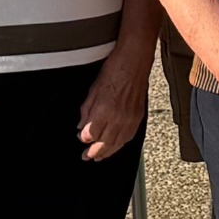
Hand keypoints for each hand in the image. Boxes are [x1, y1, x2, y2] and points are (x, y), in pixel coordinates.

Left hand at [78, 42, 149, 161]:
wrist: (134, 62)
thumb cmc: (114, 70)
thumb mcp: (93, 89)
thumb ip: (86, 110)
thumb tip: (81, 125)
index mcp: (104, 110)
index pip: (91, 134)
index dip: (84, 138)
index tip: (81, 137)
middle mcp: (118, 118)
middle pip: (104, 143)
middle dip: (94, 152)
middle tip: (86, 156)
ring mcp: (130, 119)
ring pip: (117, 143)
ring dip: (107, 152)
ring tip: (99, 157)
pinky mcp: (138, 117)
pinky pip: (129, 137)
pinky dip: (120, 144)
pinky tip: (115, 146)